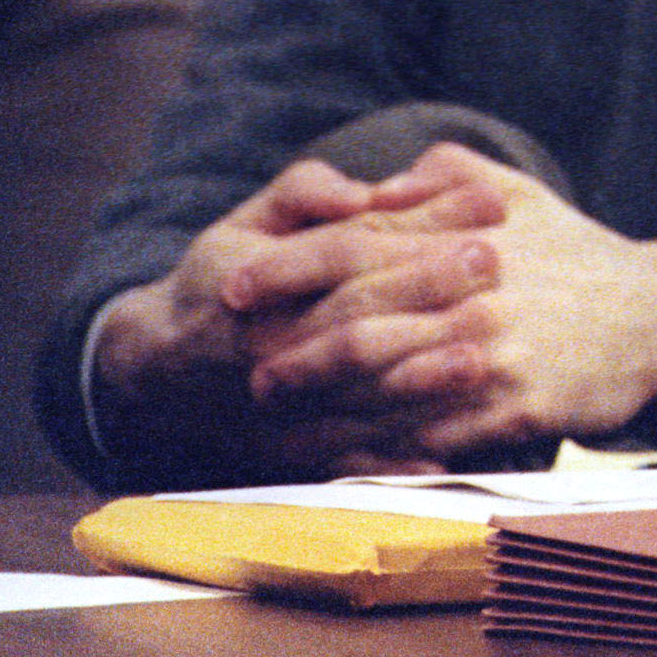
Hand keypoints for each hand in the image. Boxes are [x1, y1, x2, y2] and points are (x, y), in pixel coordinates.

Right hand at [92, 155, 506, 478]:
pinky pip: (345, 461)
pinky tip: (443, 458)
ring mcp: (280, 405)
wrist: (162, 372)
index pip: (353, 248)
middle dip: (428, 290)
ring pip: (354, 395)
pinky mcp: (293, 452)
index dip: (422, 225)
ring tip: (480, 359)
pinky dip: (391, 464)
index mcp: (263, 282)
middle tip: (494, 265)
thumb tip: (360, 191)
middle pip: (356, 318)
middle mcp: (271, 347)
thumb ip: (304, 192)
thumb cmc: (227, 278)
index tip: (490, 206)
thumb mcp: (248, 222)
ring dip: (419, 380)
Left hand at [240, 145, 656, 461]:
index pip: (354, 247)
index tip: (232, 287)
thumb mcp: (517, 192)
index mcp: (463, 239)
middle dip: (290, 349)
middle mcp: (472, 294)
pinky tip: (342, 459)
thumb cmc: (577, 253)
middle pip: (356, 323)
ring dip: (321, 409)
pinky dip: (381, 450)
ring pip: (384, 387)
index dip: (285, 268)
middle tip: (239, 369)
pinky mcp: (514, 407)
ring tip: (274, 424)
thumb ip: (442, 176)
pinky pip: (431, 436)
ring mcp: (493, 354)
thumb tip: (373, 185)